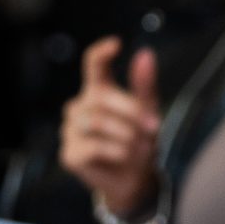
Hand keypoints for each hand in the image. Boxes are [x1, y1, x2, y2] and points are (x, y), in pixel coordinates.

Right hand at [61, 38, 160, 217]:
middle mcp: (79, 107)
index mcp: (97, 91)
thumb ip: (144, 85)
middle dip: (131, 112)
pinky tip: (126, 156)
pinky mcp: (69, 154)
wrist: (135, 179)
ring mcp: (70, 131)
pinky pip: (93, 147)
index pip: (93, 65)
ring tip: (141, 145)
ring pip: (96, 122)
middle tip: (155, 127)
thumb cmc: (139, 140)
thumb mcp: (148, 111)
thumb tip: (145, 53)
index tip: (116, 44)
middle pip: (100, 98)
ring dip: (126, 135)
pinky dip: (117, 152)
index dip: (101, 53)